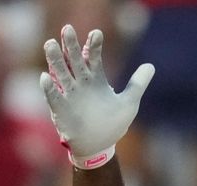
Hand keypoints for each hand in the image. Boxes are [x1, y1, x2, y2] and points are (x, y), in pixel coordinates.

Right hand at [40, 24, 153, 168]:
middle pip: (74, 61)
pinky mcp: (61, 110)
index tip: (96, 33)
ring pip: (61, 74)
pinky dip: (49, 88)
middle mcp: (80, 84)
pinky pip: (53, 97)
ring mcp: (69, 95)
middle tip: (67, 29)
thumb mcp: (129, 103)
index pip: (93, 58)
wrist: (99, 146)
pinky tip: (45, 77)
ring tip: (50, 44)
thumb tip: (151, 66)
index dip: (93, 46)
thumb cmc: (112, 123)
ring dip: (55, 60)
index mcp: (96, 79)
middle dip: (71, 46)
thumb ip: (137, 84)